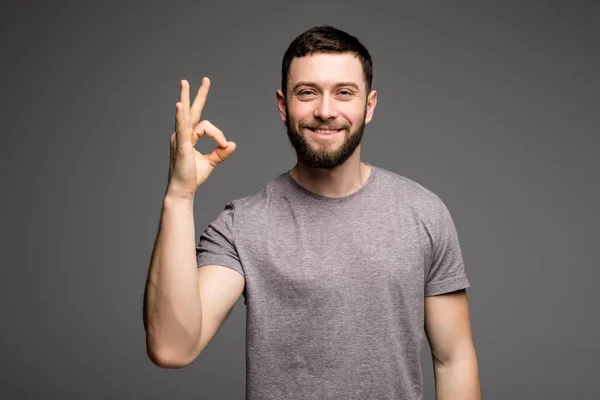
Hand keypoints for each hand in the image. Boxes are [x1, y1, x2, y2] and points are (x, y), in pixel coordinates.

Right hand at [166, 78, 235, 200]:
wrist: (183, 190)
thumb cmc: (193, 176)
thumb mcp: (211, 162)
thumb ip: (221, 152)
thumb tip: (232, 144)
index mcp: (189, 137)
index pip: (205, 125)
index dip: (217, 134)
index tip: (224, 144)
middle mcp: (182, 135)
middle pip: (192, 110)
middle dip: (198, 95)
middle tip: (205, 79)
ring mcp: (180, 139)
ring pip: (188, 117)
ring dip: (186, 98)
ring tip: (184, 83)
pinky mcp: (180, 146)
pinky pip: (181, 128)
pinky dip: (180, 117)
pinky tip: (179, 106)